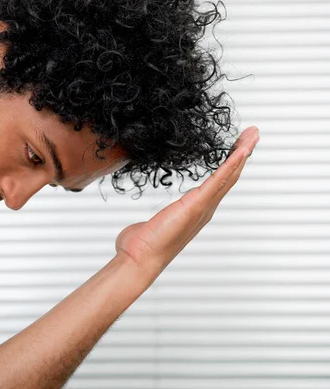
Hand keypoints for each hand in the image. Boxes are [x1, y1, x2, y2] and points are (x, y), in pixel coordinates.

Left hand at [115, 126, 259, 284]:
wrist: (140, 257)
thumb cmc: (143, 245)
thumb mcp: (155, 226)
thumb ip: (156, 224)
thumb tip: (145, 229)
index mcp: (196, 211)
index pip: (219, 182)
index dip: (230, 164)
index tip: (238, 147)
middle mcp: (204, 209)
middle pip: (230, 177)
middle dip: (242, 154)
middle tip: (253, 134)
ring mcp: (202, 208)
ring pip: (229, 176)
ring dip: (242, 154)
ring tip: (251, 136)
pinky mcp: (196, 205)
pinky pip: (218, 181)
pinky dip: (231, 165)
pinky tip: (240, 151)